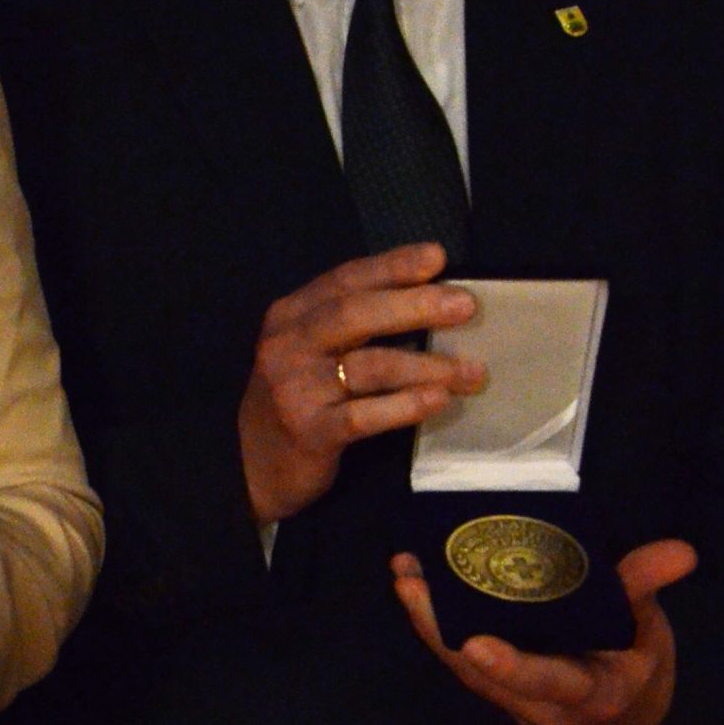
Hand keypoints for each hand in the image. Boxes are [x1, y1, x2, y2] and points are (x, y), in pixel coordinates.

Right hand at [240, 242, 484, 523]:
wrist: (250, 467)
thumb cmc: (296, 400)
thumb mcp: (307, 351)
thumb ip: (348, 324)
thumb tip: (427, 299)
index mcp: (290, 315)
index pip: (345, 280)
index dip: (392, 266)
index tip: (438, 257)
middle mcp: (288, 345)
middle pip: (356, 314)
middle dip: (415, 306)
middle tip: (466, 306)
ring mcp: (296, 388)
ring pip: (370, 366)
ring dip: (428, 366)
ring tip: (473, 371)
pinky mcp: (310, 431)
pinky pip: (366, 415)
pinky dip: (407, 406)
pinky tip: (439, 401)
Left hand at [390, 537, 696, 724]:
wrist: (629, 708)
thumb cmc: (640, 663)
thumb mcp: (651, 630)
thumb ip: (646, 588)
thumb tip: (680, 552)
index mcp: (588, 694)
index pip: (547, 682)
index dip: (512, 666)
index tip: (475, 643)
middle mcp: (539, 706)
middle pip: (481, 673)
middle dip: (441, 629)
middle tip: (411, 580)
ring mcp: (512, 699)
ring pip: (460, 666)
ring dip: (427, 621)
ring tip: (404, 572)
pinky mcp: (495, 685)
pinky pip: (459, 658)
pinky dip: (436, 623)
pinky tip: (416, 584)